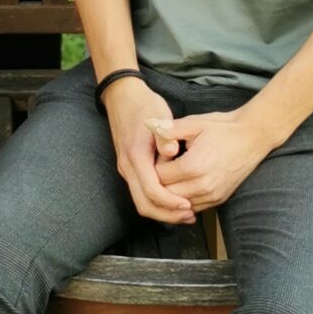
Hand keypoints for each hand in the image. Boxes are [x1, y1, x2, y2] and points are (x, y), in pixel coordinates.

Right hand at [102, 76, 194, 225]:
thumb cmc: (144, 106)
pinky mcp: (129, 169)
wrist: (122, 97)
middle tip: (190, 216)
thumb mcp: (159, 117)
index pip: (152, 191)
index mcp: (136, 156)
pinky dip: (158, 202)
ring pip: (141, 202)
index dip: (170, 202)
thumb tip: (172, 151)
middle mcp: (127, 167)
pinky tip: (175, 201)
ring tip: (185, 213)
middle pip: (144, 204)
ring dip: (163, 212)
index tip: (188, 205)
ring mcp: (126, 169)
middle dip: (167, 214)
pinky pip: (141, 194)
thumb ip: (166, 137)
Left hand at [149, 107, 271, 212]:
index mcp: (193, 166)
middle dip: (160, 181)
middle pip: (166, 194)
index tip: (161, 154)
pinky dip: (184, 199)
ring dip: (171, 192)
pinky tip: (184, 183)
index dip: (155, 165)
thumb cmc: (223, 128)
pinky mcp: (219, 199)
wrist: (253, 137)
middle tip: (165, 164)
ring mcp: (212, 195)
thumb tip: (148, 125)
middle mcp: (203, 186)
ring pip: (178, 205)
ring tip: (174, 173)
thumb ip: (170, 129)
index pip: (159, 177)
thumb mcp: (195, 123)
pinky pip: (193, 207)